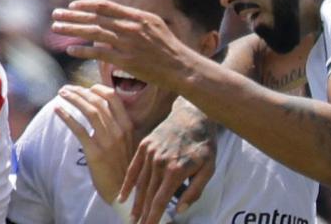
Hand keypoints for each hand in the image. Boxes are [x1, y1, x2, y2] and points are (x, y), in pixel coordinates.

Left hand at [51, 0, 199, 91]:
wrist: (182, 68)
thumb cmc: (170, 49)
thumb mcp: (156, 26)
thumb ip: (136, 21)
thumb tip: (119, 17)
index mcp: (138, 16)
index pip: (106, 6)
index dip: (86, 5)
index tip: (72, 6)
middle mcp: (131, 27)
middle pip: (95, 18)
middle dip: (72, 15)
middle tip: (55, 14)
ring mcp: (128, 43)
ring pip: (93, 33)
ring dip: (72, 30)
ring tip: (55, 29)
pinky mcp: (126, 60)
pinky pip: (98, 54)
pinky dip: (83, 51)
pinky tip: (70, 51)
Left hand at [55, 85, 134, 202]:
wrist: (122, 193)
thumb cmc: (122, 167)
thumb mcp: (126, 143)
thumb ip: (116, 126)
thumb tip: (100, 110)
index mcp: (127, 126)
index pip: (113, 98)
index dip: (97, 88)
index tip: (86, 87)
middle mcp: (119, 131)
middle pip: (98, 102)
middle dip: (80, 91)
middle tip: (66, 88)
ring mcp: (108, 142)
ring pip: (90, 111)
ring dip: (73, 99)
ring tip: (61, 94)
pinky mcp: (95, 153)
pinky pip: (79, 130)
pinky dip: (67, 117)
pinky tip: (57, 110)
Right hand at [121, 100, 216, 223]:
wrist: (192, 116)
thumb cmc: (203, 145)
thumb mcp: (208, 169)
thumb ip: (195, 191)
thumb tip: (179, 209)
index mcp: (176, 170)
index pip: (160, 200)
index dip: (154, 217)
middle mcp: (159, 163)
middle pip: (148, 195)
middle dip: (143, 215)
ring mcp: (150, 153)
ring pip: (140, 184)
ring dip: (135, 203)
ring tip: (132, 218)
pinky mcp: (144, 146)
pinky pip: (133, 168)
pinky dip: (127, 184)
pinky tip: (122, 197)